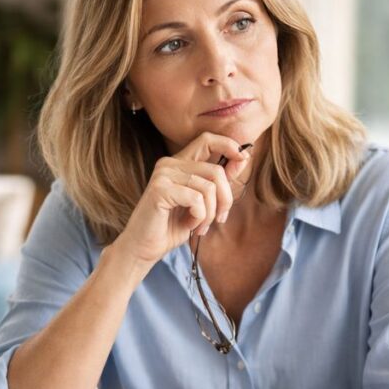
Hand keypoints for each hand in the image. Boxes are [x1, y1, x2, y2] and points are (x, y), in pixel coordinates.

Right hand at [111, 132, 252, 268]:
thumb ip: (218, 183)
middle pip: (216, 170)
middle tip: (220, 219)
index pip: (207, 140)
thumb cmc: (172, 227)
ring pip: (209, 188)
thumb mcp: (202, 203)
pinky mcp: (160, 190)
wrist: (144, 248)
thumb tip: (243, 158)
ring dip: (210, 213)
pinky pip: (196, 199)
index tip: (244, 159)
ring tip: (200, 226)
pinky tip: (189, 225)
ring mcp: (163, 175)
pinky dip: (199, 217)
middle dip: (226, 199)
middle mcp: (169, 164)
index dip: (229, 145)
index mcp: (179, 163)